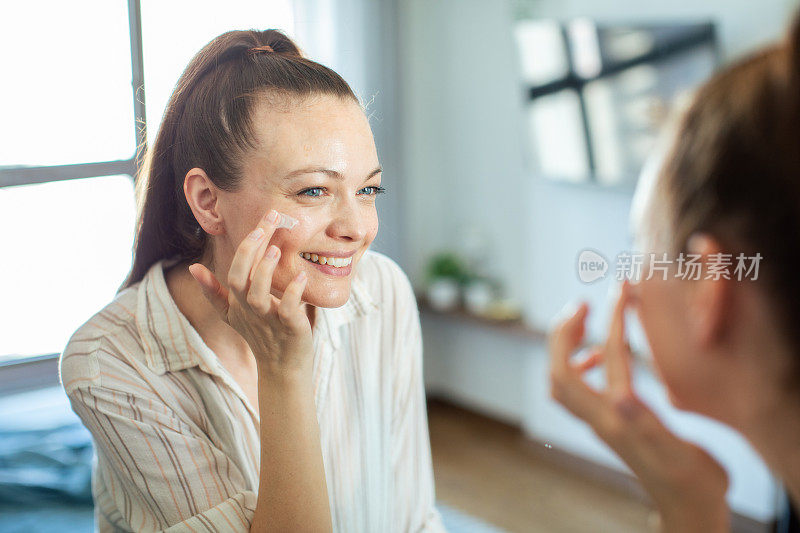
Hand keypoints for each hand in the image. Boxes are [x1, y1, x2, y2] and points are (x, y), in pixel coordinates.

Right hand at [188, 209, 312, 376]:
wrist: (282, 368)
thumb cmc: (260, 336)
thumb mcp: (232, 314)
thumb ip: (214, 291)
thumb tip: (193, 267)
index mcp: (237, 302)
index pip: (234, 270)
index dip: (245, 246)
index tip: (262, 220)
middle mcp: (250, 309)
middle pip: (241, 277)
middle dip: (251, 248)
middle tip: (268, 221)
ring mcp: (268, 320)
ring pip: (258, 295)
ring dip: (265, 271)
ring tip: (276, 249)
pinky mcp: (289, 329)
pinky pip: (288, 310)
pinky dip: (293, 294)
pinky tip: (301, 277)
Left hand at [548, 281, 729, 532]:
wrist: (688, 506)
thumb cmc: (690, 479)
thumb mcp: (674, 450)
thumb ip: (645, 423)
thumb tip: (621, 397)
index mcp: (616, 417)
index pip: (608, 355)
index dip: (614, 318)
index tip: (622, 289)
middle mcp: (600, 418)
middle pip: (559, 371)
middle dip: (563, 332)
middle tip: (581, 303)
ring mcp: (599, 421)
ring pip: (562, 380)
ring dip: (565, 345)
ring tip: (583, 318)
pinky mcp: (606, 423)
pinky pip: (577, 389)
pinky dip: (579, 363)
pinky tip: (598, 356)